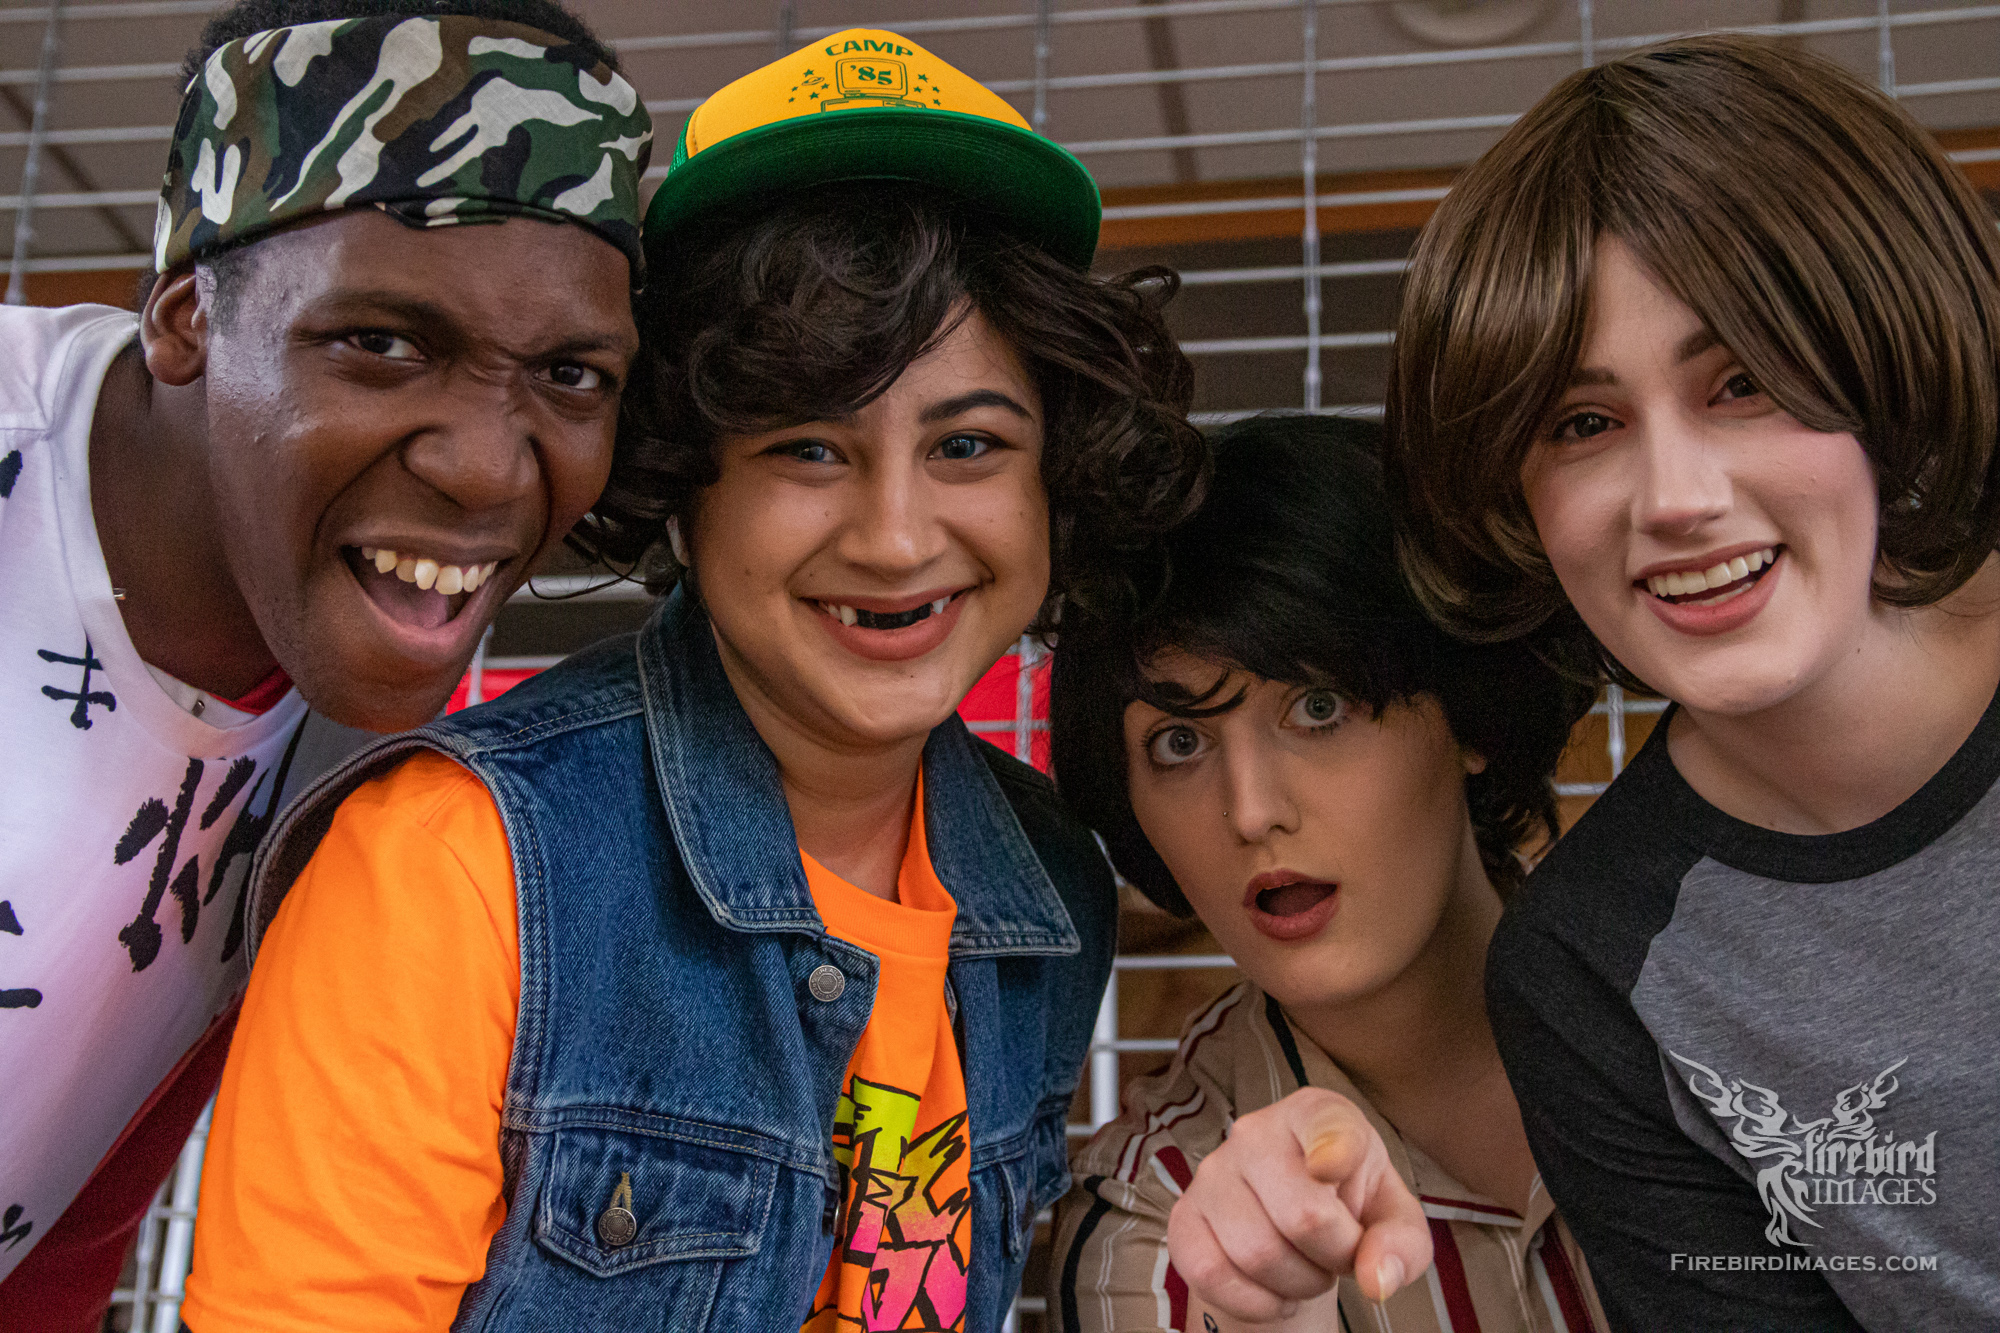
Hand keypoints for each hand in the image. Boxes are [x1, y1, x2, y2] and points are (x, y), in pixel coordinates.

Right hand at [1166, 1088, 1431, 1324]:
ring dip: (1297, 1284)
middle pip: (1303, 1217)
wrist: (1292, 1221)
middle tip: (1337, 1257)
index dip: (1332, 1151)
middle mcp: (1255, 1131)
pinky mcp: (1184, 1216)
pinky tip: (1272, 1292)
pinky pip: (1212, 1274)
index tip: (1331, 1169)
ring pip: (1257, 1254)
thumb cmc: (1349, 1204)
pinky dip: (1254, 1303)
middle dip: (1334, 1259)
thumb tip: (1376, 1279)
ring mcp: (1212, 1172)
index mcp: (1315, 1113)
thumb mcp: (1392, 1216)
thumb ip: (1402, 1243)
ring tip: (1307, 1270)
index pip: (1323, 1127)